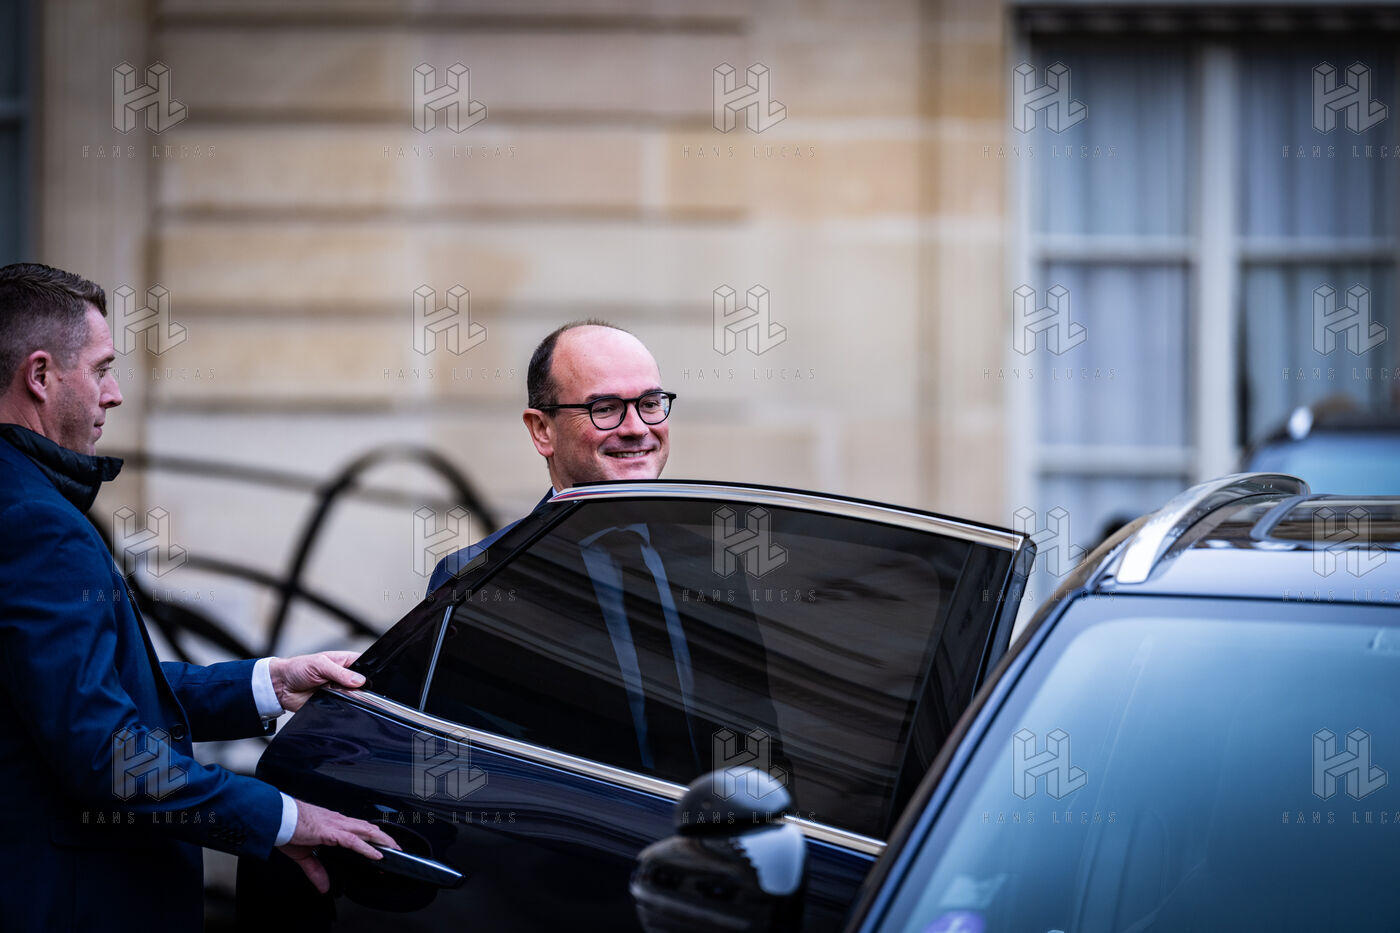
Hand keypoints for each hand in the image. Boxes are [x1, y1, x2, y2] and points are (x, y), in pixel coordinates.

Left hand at [268, 650, 365, 713]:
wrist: (280, 687)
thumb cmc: (297, 668)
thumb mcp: (320, 664)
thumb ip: (340, 672)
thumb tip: (359, 680)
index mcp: (345, 662)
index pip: (365, 665)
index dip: (371, 671)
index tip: (371, 677)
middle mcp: (344, 677)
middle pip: (363, 684)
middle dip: (361, 687)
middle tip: (352, 687)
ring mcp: (339, 691)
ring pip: (355, 697)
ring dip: (351, 698)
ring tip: (340, 694)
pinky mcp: (333, 704)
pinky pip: (343, 708)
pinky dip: (343, 708)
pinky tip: (338, 704)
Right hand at [278, 800, 399, 893]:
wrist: (276, 818)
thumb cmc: (288, 828)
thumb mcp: (304, 854)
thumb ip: (316, 870)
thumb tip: (324, 886)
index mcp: (333, 823)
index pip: (359, 828)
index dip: (373, 836)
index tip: (384, 844)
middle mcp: (338, 821)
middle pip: (369, 828)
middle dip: (385, 838)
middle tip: (398, 848)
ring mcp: (336, 825)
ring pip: (366, 831)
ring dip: (382, 841)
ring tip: (394, 849)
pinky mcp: (330, 832)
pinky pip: (354, 840)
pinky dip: (367, 848)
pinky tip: (376, 854)